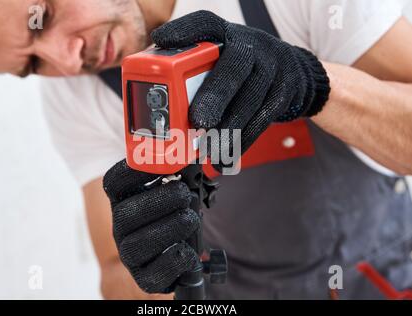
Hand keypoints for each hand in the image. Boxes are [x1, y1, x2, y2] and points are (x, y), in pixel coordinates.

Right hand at [103, 160, 200, 293]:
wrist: (166, 255)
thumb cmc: (171, 216)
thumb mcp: (172, 191)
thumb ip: (177, 174)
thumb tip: (191, 156)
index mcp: (123, 200)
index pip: (115, 182)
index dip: (134, 170)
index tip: (162, 162)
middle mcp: (120, 227)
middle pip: (125, 214)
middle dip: (159, 201)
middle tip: (184, 194)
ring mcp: (130, 253)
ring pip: (137, 244)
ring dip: (169, 228)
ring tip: (190, 220)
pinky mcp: (145, 277)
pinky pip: (154, 273)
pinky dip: (175, 259)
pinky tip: (187, 249)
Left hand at [152, 10, 330, 155]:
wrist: (292, 71)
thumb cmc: (241, 69)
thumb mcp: (220, 58)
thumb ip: (192, 71)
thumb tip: (159, 104)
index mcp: (226, 35)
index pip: (205, 23)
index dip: (184, 30)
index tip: (161, 41)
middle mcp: (251, 45)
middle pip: (235, 66)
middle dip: (215, 95)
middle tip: (198, 120)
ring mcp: (272, 67)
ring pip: (251, 98)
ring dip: (228, 128)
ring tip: (208, 149)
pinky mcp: (284, 91)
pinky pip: (264, 119)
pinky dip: (242, 141)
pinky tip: (225, 156)